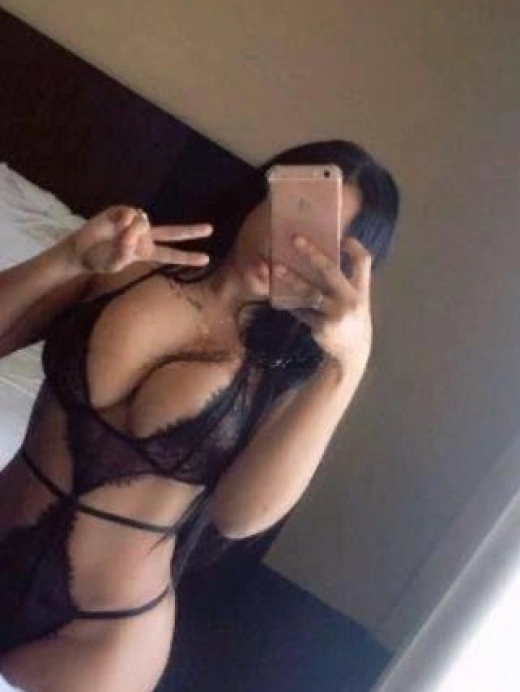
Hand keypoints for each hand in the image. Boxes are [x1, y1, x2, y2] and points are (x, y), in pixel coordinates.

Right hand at [66, 205, 212, 273]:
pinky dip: (125, 220)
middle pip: (173, 233)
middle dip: (191, 232)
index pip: (171, 255)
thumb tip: (131, 234)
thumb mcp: (113, 263)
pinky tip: (117, 224)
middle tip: (211, 230)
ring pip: (144, 222)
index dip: (187, 257)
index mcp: (147, 252)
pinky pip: (131, 213)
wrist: (81, 250)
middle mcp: (145, 237)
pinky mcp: (123, 212)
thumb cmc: (99, 261)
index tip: (206, 260)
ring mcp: (135, 223)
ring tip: (118, 236)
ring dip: (133, 230)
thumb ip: (123, 252)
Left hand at [268, 234, 372, 372]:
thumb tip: (320, 261)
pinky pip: (302, 311)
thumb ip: (346, 284)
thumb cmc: (351, 321)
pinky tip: (279, 297)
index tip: (342, 237)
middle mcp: (352, 300)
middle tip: (295, 239)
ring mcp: (337, 314)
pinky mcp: (323, 326)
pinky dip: (291, 303)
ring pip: (310, 292)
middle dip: (312, 253)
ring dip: (292, 279)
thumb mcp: (357, 302)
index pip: (363, 261)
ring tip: (276, 269)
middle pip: (330, 271)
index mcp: (362, 290)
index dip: (353, 247)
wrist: (352, 354)